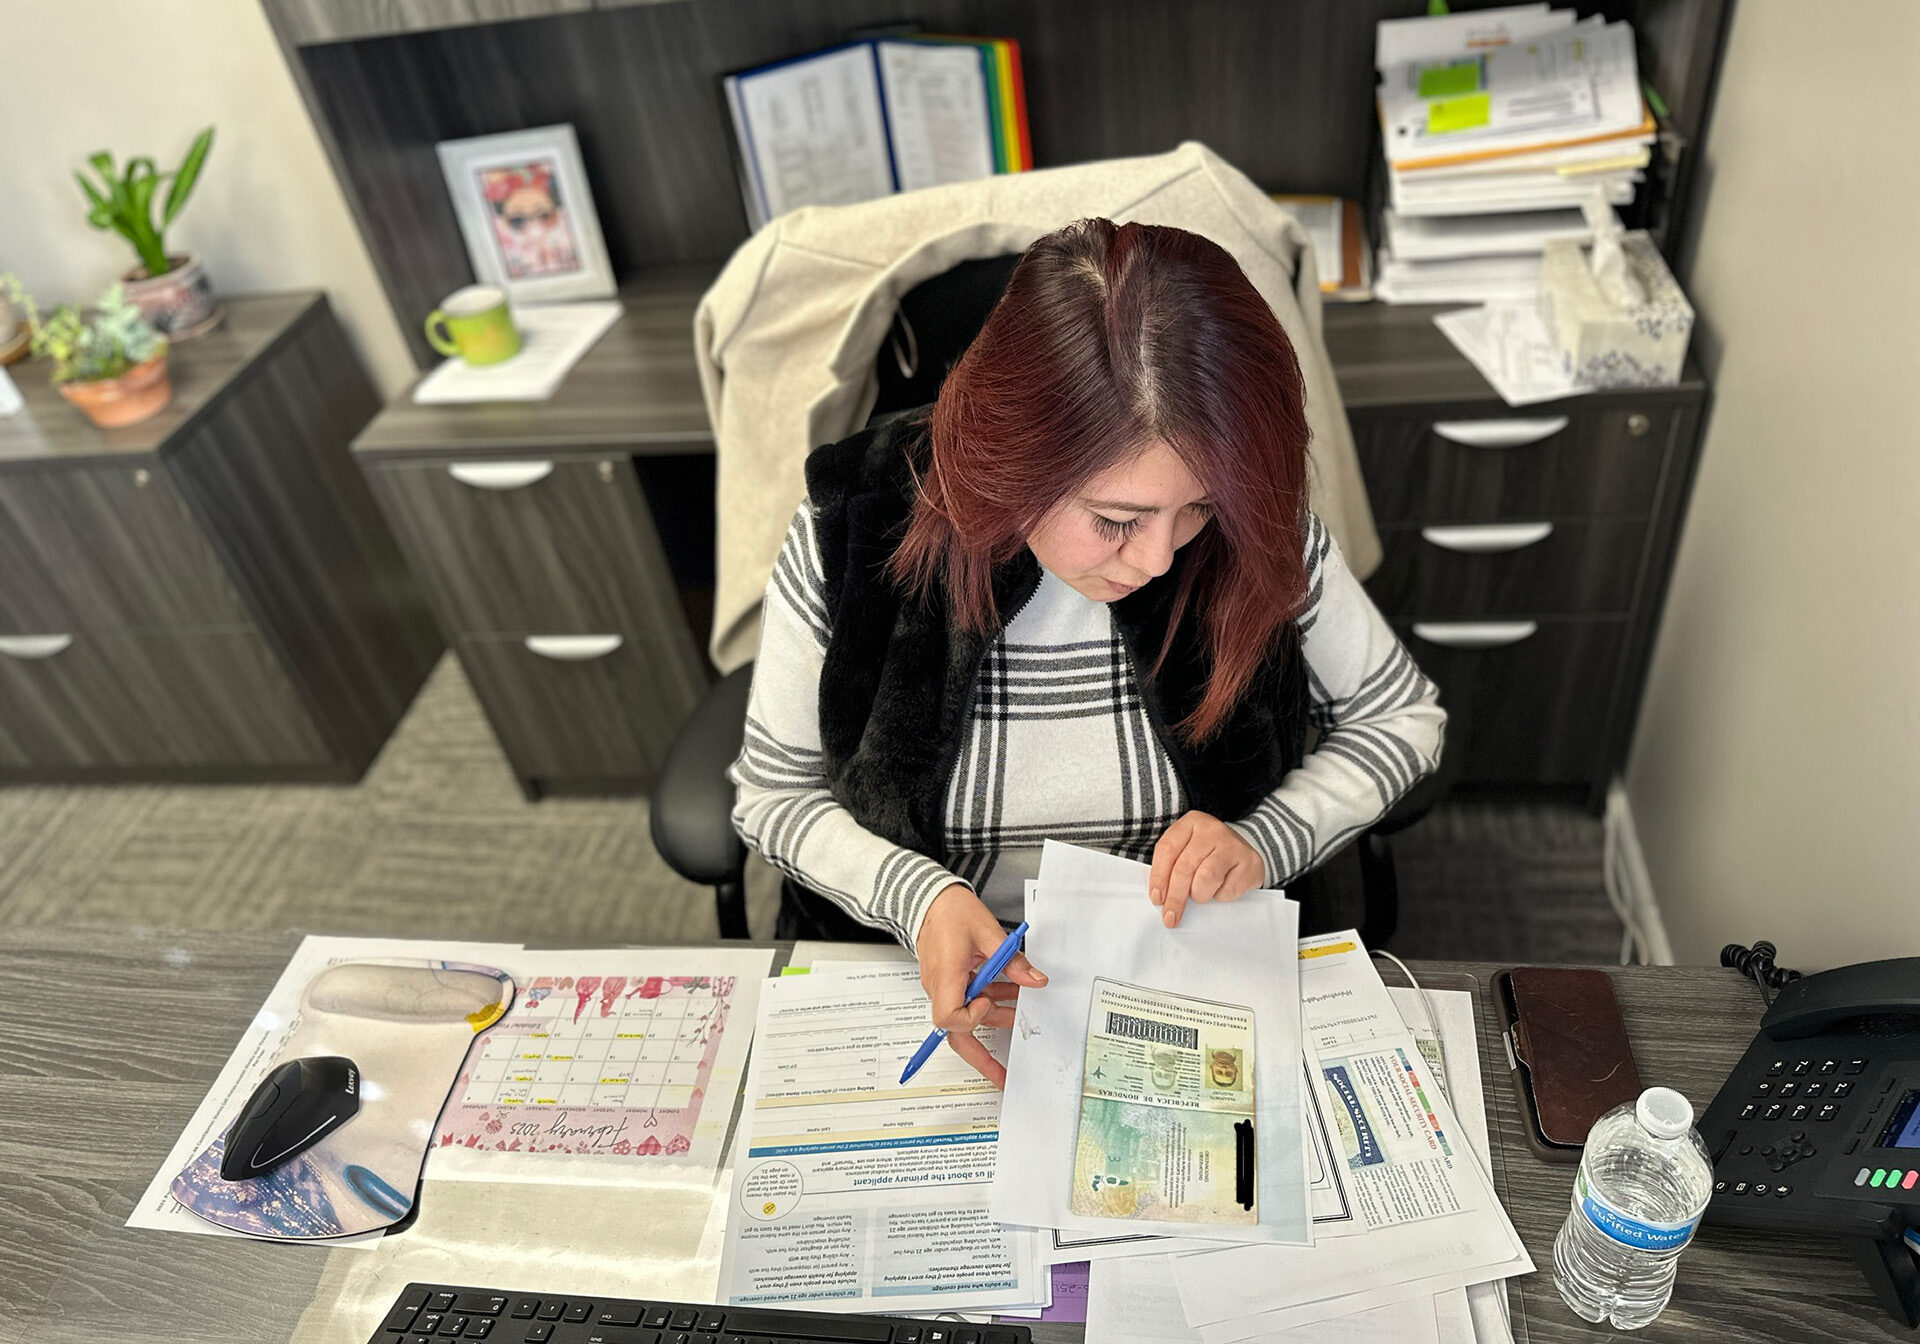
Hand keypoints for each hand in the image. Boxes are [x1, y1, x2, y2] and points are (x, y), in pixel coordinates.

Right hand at [914, 883, 1046, 1086]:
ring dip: (996, 1017)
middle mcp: (940, 987)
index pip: (949, 1017)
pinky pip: (968, 1000)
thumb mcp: (989, 932)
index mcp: (946, 976)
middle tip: (1003, 1076)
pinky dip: (990, 1000)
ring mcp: (943, 986)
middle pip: (955, 1034)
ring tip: (1022, 1012)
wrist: (929, 899)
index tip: (989, 1001)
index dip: (973, 1018)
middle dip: (981, 1058)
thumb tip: (1036, 981)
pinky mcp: (949, 981)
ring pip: (968, 1016)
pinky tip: (1010, 993)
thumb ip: (1012, 961)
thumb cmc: (951, 912)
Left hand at [1148, 811, 1264, 929]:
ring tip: (1201, 894)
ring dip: (1199, 895)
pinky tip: (1221, 889)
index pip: (1167, 849)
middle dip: (1175, 897)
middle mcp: (1212, 829)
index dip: (1158, 876)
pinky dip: (1220, 896)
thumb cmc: (1208, 855)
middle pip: (1185, 867)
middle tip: (1171, 917)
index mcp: (1191, 822)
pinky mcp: (1250, 862)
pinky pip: (1227, 890)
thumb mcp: (1187, 851)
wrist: (1244, 853)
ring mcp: (1233, 844)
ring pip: (1205, 878)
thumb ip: (1171, 867)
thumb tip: (1159, 897)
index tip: (1157, 899)